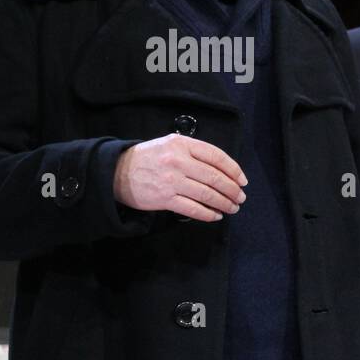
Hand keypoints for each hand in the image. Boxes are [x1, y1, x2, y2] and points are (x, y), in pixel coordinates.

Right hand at [113, 135, 246, 221]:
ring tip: (232, 207)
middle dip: (232, 189)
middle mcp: (178, 161)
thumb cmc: (147, 158)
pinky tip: (216, 215)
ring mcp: (171, 181)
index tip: (242, 180)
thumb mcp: (169, 143)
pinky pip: (193, 209)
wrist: (117, 172)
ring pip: (207, 194)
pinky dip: (208, 214)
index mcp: (182, 144)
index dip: (233, 170)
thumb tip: (222, 169)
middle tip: (240, 197)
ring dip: (224, 203)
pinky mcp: (165, 199)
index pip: (216, 156)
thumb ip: (193, 151)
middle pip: (214, 177)